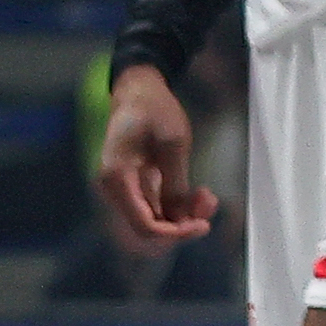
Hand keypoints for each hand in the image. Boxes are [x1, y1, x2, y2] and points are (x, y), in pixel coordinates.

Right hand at [96, 63, 214, 244]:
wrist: (139, 92)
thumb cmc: (154, 110)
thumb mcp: (173, 144)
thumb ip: (175, 183)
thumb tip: (182, 219)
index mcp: (118, 178)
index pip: (144, 224)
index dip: (175, 233)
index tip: (203, 225)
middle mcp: (116, 189)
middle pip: (149, 227)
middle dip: (182, 224)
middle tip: (210, 203)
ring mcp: (125, 189)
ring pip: (156, 219)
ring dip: (184, 215)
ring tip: (208, 196)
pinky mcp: (136, 186)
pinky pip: (158, 206)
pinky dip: (179, 206)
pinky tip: (200, 194)